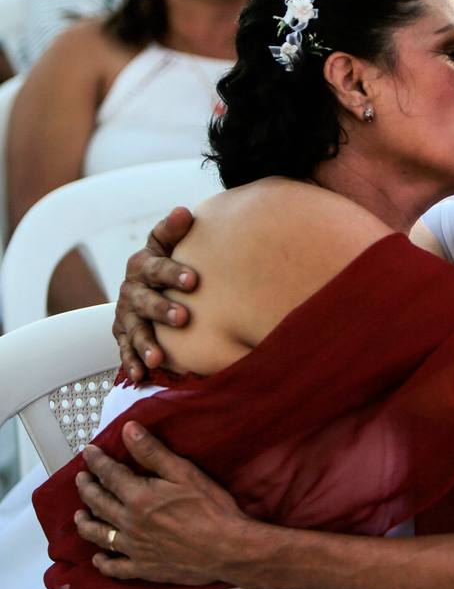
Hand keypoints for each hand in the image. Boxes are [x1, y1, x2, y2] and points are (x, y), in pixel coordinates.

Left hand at [74, 422, 245, 585]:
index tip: (88, 451)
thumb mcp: (185, 473)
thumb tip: (128, 430)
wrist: (227, 548)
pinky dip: (104, 562)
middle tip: (80, 479)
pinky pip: (115, 567)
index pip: (110, 475)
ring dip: (86, 524)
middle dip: (87, 488)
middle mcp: (129, 523)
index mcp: (139, 497)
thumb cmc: (211, 507)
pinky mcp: (144, 568)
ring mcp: (134, 548)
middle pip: (99, 504)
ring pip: (100, 535)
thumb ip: (153, 452)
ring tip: (79, 516)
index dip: (97, 461)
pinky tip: (99, 558)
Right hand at [113, 208, 198, 380]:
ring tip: (158, 358)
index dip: (174, 273)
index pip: (158, 267)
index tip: (194, 280)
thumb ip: (175, 230)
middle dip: (162, 310)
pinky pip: (126, 351)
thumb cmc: (167, 260)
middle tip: (183, 318)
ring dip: (145, 344)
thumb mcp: (168, 243)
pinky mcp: (124, 336)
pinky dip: (132, 363)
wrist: (148, 283)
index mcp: (144, 265)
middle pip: (145, 301)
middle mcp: (132, 290)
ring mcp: (127, 315)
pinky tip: (142, 376)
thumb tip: (185, 211)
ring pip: (135, 330)